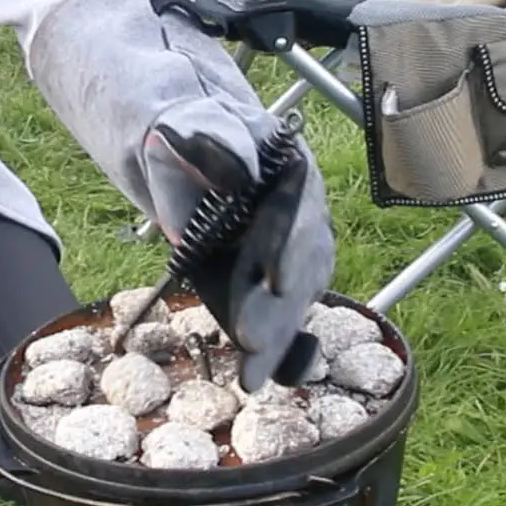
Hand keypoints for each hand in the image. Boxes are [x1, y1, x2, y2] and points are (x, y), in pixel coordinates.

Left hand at [147, 117, 336, 389]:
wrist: (197, 157)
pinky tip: (262, 378)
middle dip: (277, 308)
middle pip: (300, 266)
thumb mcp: (201, 127)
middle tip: (252, 340)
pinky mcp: (287, 285)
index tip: (273, 279)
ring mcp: (301, 254)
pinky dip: (280, 351)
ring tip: (251, 377)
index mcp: (292, 174)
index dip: (286, 248)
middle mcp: (307, 217)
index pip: (294, 214)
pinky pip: (288, 318)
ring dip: (277, 340)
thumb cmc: (200, 139)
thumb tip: (236, 170)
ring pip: (297, 300)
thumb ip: (217, 143)